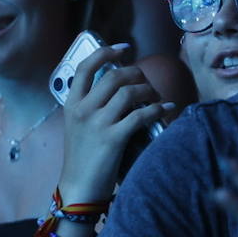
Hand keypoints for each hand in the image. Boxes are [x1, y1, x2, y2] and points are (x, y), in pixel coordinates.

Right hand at [58, 45, 169, 204]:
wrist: (79, 187)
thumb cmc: (82, 157)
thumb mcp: (78, 125)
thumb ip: (91, 105)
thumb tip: (118, 86)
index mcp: (71, 103)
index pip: (86, 67)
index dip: (106, 52)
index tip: (123, 49)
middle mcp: (83, 109)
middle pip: (114, 77)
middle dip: (135, 73)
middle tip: (145, 80)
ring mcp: (97, 123)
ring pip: (129, 92)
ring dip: (148, 91)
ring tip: (154, 97)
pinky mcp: (113, 138)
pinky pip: (140, 115)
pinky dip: (157, 109)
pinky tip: (166, 109)